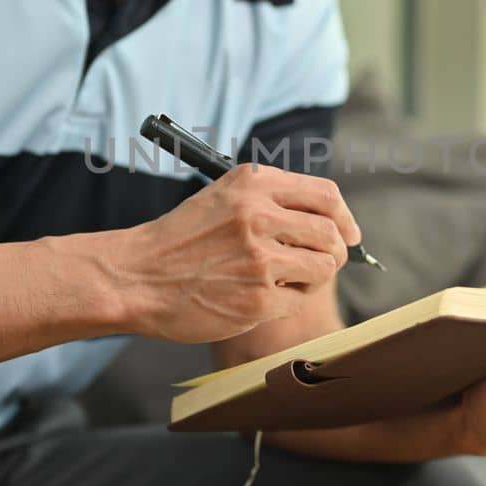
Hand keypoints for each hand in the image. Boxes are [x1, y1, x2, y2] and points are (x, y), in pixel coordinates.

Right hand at [115, 164, 359, 343]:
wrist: (137, 276)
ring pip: (322, 267)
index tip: (349, 234)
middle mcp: (258, 215)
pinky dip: (288, 300)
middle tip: (321, 263)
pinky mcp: (257, 297)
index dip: (345, 218)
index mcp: (253, 184)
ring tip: (284, 279)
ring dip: (312, 278)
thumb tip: (331, 221)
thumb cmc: (182, 240)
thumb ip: (272, 201)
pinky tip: (260, 296)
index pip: (325, 195)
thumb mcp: (223, 198)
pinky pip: (299, 299)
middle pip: (331, 234)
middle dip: (335, 252)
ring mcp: (258, 258)